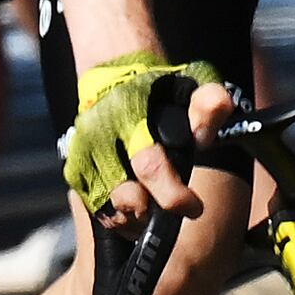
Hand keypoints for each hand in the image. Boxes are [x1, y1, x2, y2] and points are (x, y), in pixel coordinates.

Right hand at [60, 52, 218, 223]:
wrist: (113, 76)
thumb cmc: (160, 88)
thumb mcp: (189, 85)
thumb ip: (207, 100)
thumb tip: (219, 106)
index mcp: (127, 116)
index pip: (149, 166)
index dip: (172, 195)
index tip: (194, 208)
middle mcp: (99, 138)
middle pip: (125, 197)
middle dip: (153, 213)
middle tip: (175, 207)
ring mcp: (83, 156)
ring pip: (111, 210)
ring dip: (138, 219)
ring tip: (157, 206)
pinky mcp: (75, 171)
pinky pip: (99, 210)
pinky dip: (121, 217)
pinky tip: (140, 207)